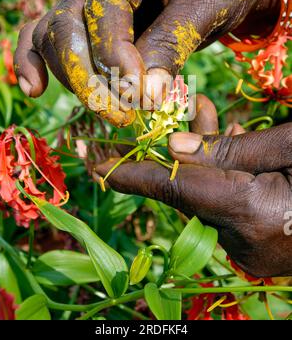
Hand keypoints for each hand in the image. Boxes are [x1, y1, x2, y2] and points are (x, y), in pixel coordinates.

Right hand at [14, 0, 278, 126]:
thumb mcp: (208, 7)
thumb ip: (172, 45)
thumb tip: (142, 95)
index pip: (106, 2)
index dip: (114, 51)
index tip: (138, 93)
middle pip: (68, 20)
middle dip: (87, 74)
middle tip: (120, 112)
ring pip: (55, 34)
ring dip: (75, 79)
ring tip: (112, 110)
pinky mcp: (84, 15)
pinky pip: (47, 36)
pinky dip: (39, 63)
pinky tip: (36, 89)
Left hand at [95, 95, 291, 277]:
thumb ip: (233, 149)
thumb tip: (176, 144)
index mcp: (250, 210)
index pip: (172, 186)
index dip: (127, 172)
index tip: (89, 160)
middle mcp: (241, 236)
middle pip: (186, 185)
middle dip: (174, 145)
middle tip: (171, 104)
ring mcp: (249, 244)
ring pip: (203, 190)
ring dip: (200, 151)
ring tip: (202, 108)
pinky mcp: (257, 240)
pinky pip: (222, 201)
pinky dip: (219, 169)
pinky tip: (228, 137)